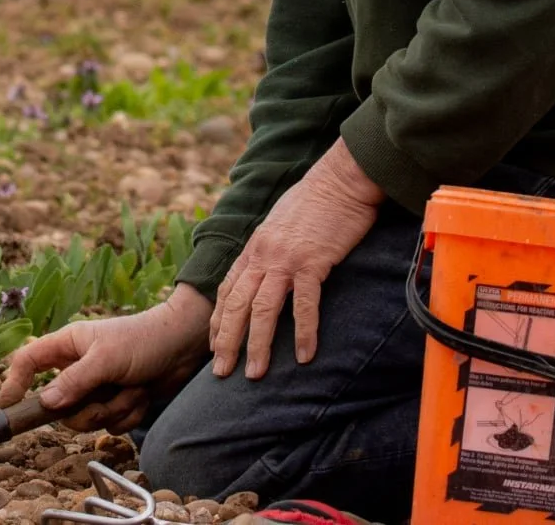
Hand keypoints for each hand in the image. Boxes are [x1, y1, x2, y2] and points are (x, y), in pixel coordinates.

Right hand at [0, 283, 213, 433]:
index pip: (28, 363)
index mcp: (68, 346)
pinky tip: (142, 395)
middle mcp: (78, 368)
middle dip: (86, 409)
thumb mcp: (106, 358)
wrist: (183, 346)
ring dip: (114, 409)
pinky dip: (129, 415)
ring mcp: (97, 388)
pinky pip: (110, 425)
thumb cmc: (144, 340)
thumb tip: (46, 404)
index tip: (7, 409)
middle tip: (106, 396)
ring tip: (133, 389)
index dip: (13, 384)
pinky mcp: (116, 402)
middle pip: (59, 407)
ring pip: (86, 420)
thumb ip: (75, 381)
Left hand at [210, 138, 383, 379]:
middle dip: (226, 341)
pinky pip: (304, 304)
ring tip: (254, 374)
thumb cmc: (316, 200)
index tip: (213, 346)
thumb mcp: (281, 224)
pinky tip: (305, 356)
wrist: (341, 179)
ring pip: (262, 309)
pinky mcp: (313, 262)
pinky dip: (303, 332)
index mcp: (255, 247)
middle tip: (221, 373)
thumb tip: (268, 270)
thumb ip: (270, 248)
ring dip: (257, 345)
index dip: (218, 321)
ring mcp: (286, 259)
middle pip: (236, 305)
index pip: (227, 290)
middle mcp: (263, 255)